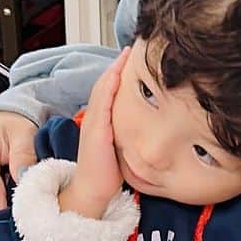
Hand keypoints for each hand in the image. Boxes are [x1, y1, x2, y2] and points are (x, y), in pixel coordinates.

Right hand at [59, 50, 128, 218]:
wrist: (92, 192)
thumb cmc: (107, 173)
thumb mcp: (120, 148)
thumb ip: (128, 134)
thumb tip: (148, 126)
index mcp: (100, 122)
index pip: (109, 91)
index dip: (118, 74)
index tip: (131, 60)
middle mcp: (95, 119)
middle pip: (104, 85)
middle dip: (116, 66)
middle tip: (129, 49)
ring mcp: (94, 124)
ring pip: (102, 90)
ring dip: (113, 71)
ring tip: (124, 55)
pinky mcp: (96, 132)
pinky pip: (102, 105)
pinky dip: (108, 88)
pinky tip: (116, 76)